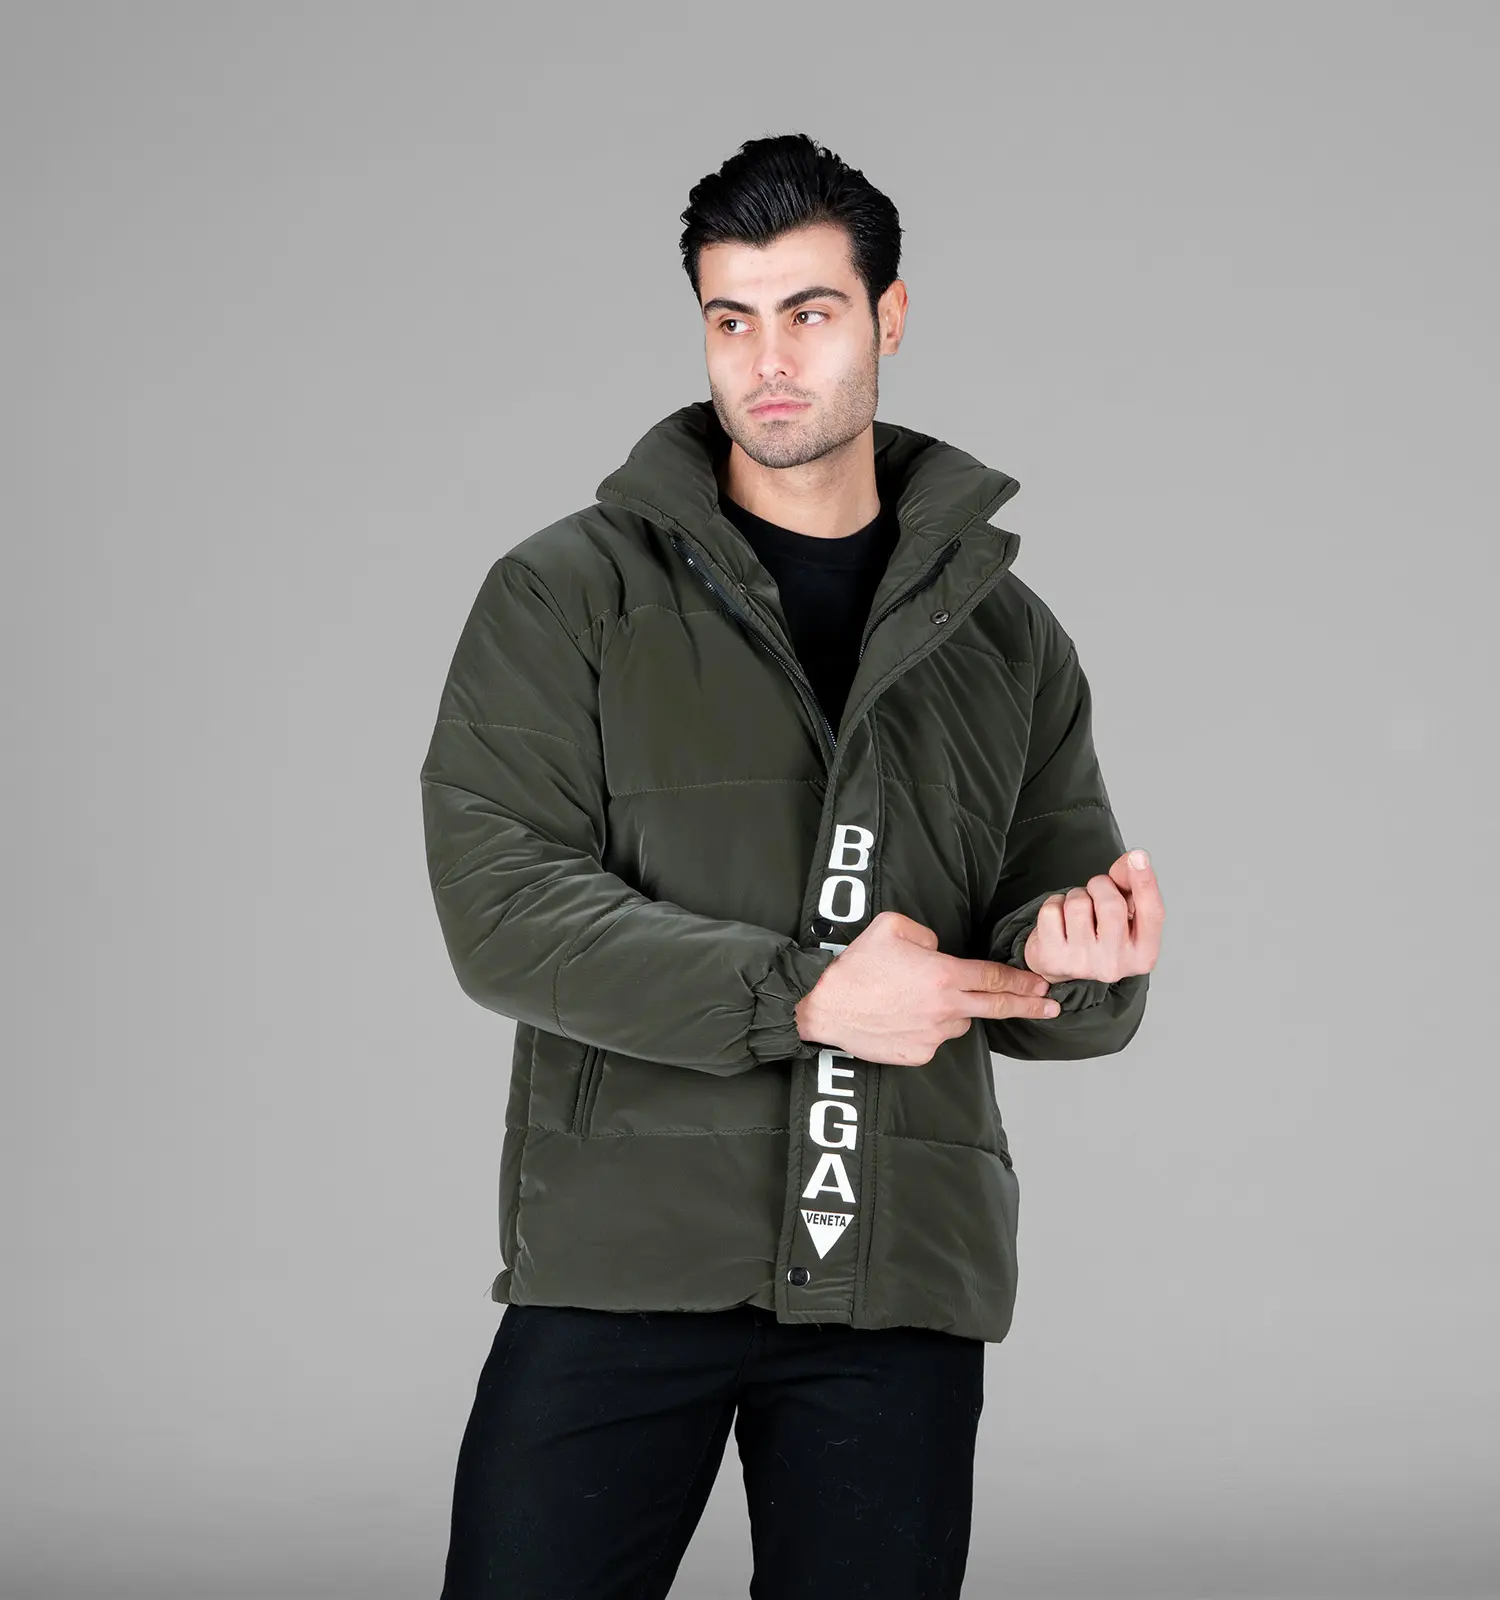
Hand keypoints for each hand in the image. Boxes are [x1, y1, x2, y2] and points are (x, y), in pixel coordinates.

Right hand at [796, 911, 1060, 1065]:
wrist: (824, 1006)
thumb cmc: (854, 966)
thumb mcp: (890, 927)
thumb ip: (924, 934)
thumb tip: (937, 948)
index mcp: (942, 974)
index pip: (994, 978)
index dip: (1021, 981)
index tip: (1042, 985)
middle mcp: (944, 1008)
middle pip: (996, 1007)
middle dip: (1027, 1005)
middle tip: (1049, 1007)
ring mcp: (932, 1035)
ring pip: (958, 1021)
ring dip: (954, 1011)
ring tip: (920, 1000)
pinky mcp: (917, 1054)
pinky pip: (933, 1038)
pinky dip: (927, 1027)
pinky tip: (902, 1016)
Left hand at [1022, 848, 1163, 984]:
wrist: (1063, 969)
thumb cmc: (1100, 937)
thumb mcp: (1124, 916)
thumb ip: (1132, 886)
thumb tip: (1134, 858)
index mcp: (1143, 954)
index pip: (1151, 913)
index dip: (1145, 882)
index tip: (1139, 856)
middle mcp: (1116, 964)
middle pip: (1110, 903)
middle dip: (1100, 886)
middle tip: (1096, 895)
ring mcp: (1083, 964)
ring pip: (1078, 903)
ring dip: (1075, 897)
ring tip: (1078, 912)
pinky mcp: (1053, 959)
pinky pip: (1051, 910)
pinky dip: (1054, 905)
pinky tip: (1059, 922)